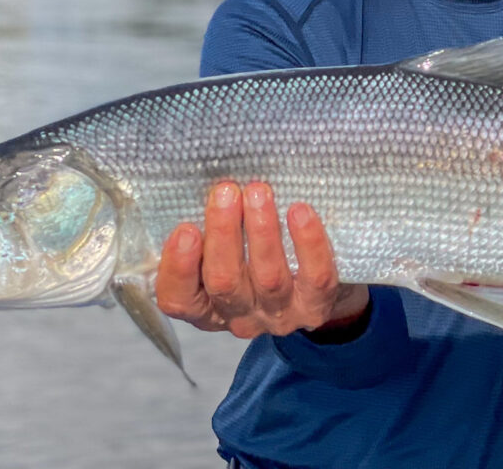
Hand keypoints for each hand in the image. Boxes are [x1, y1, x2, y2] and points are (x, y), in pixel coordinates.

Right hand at [154, 180, 369, 340]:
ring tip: (259, 192)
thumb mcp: (229, 247)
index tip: (185, 229)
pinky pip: (315, 278)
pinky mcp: (316, 307)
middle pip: (224, 283)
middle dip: (223, 233)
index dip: (179, 268)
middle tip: (226, 192)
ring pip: (268, 278)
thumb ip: (213, 228)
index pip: (179, 299)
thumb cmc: (261, 254)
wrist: (323, 292)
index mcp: (207, 304)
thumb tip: (209, 185)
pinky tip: (300, 211)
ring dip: (262, 231)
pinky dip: (308, 243)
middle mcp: (240, 315)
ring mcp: (279, 315)